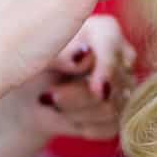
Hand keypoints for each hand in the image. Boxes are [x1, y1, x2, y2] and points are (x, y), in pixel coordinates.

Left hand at [36, 14, 134, 139]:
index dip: (107, 64)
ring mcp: (126, 85)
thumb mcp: (39, 58)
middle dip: (79, 95)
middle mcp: (121, 54)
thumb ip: (61, 54)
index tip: (95, 87)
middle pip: (114, 80)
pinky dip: (84, 126)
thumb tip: (83, 55)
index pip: (113, 40)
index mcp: (103, 30)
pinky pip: (111, 126)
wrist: (30, 98)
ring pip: (111, 108)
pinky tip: (70, 117)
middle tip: (51, 95)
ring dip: (76, 112)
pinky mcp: (123, 112)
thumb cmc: (32, 68)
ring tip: (56, 104)